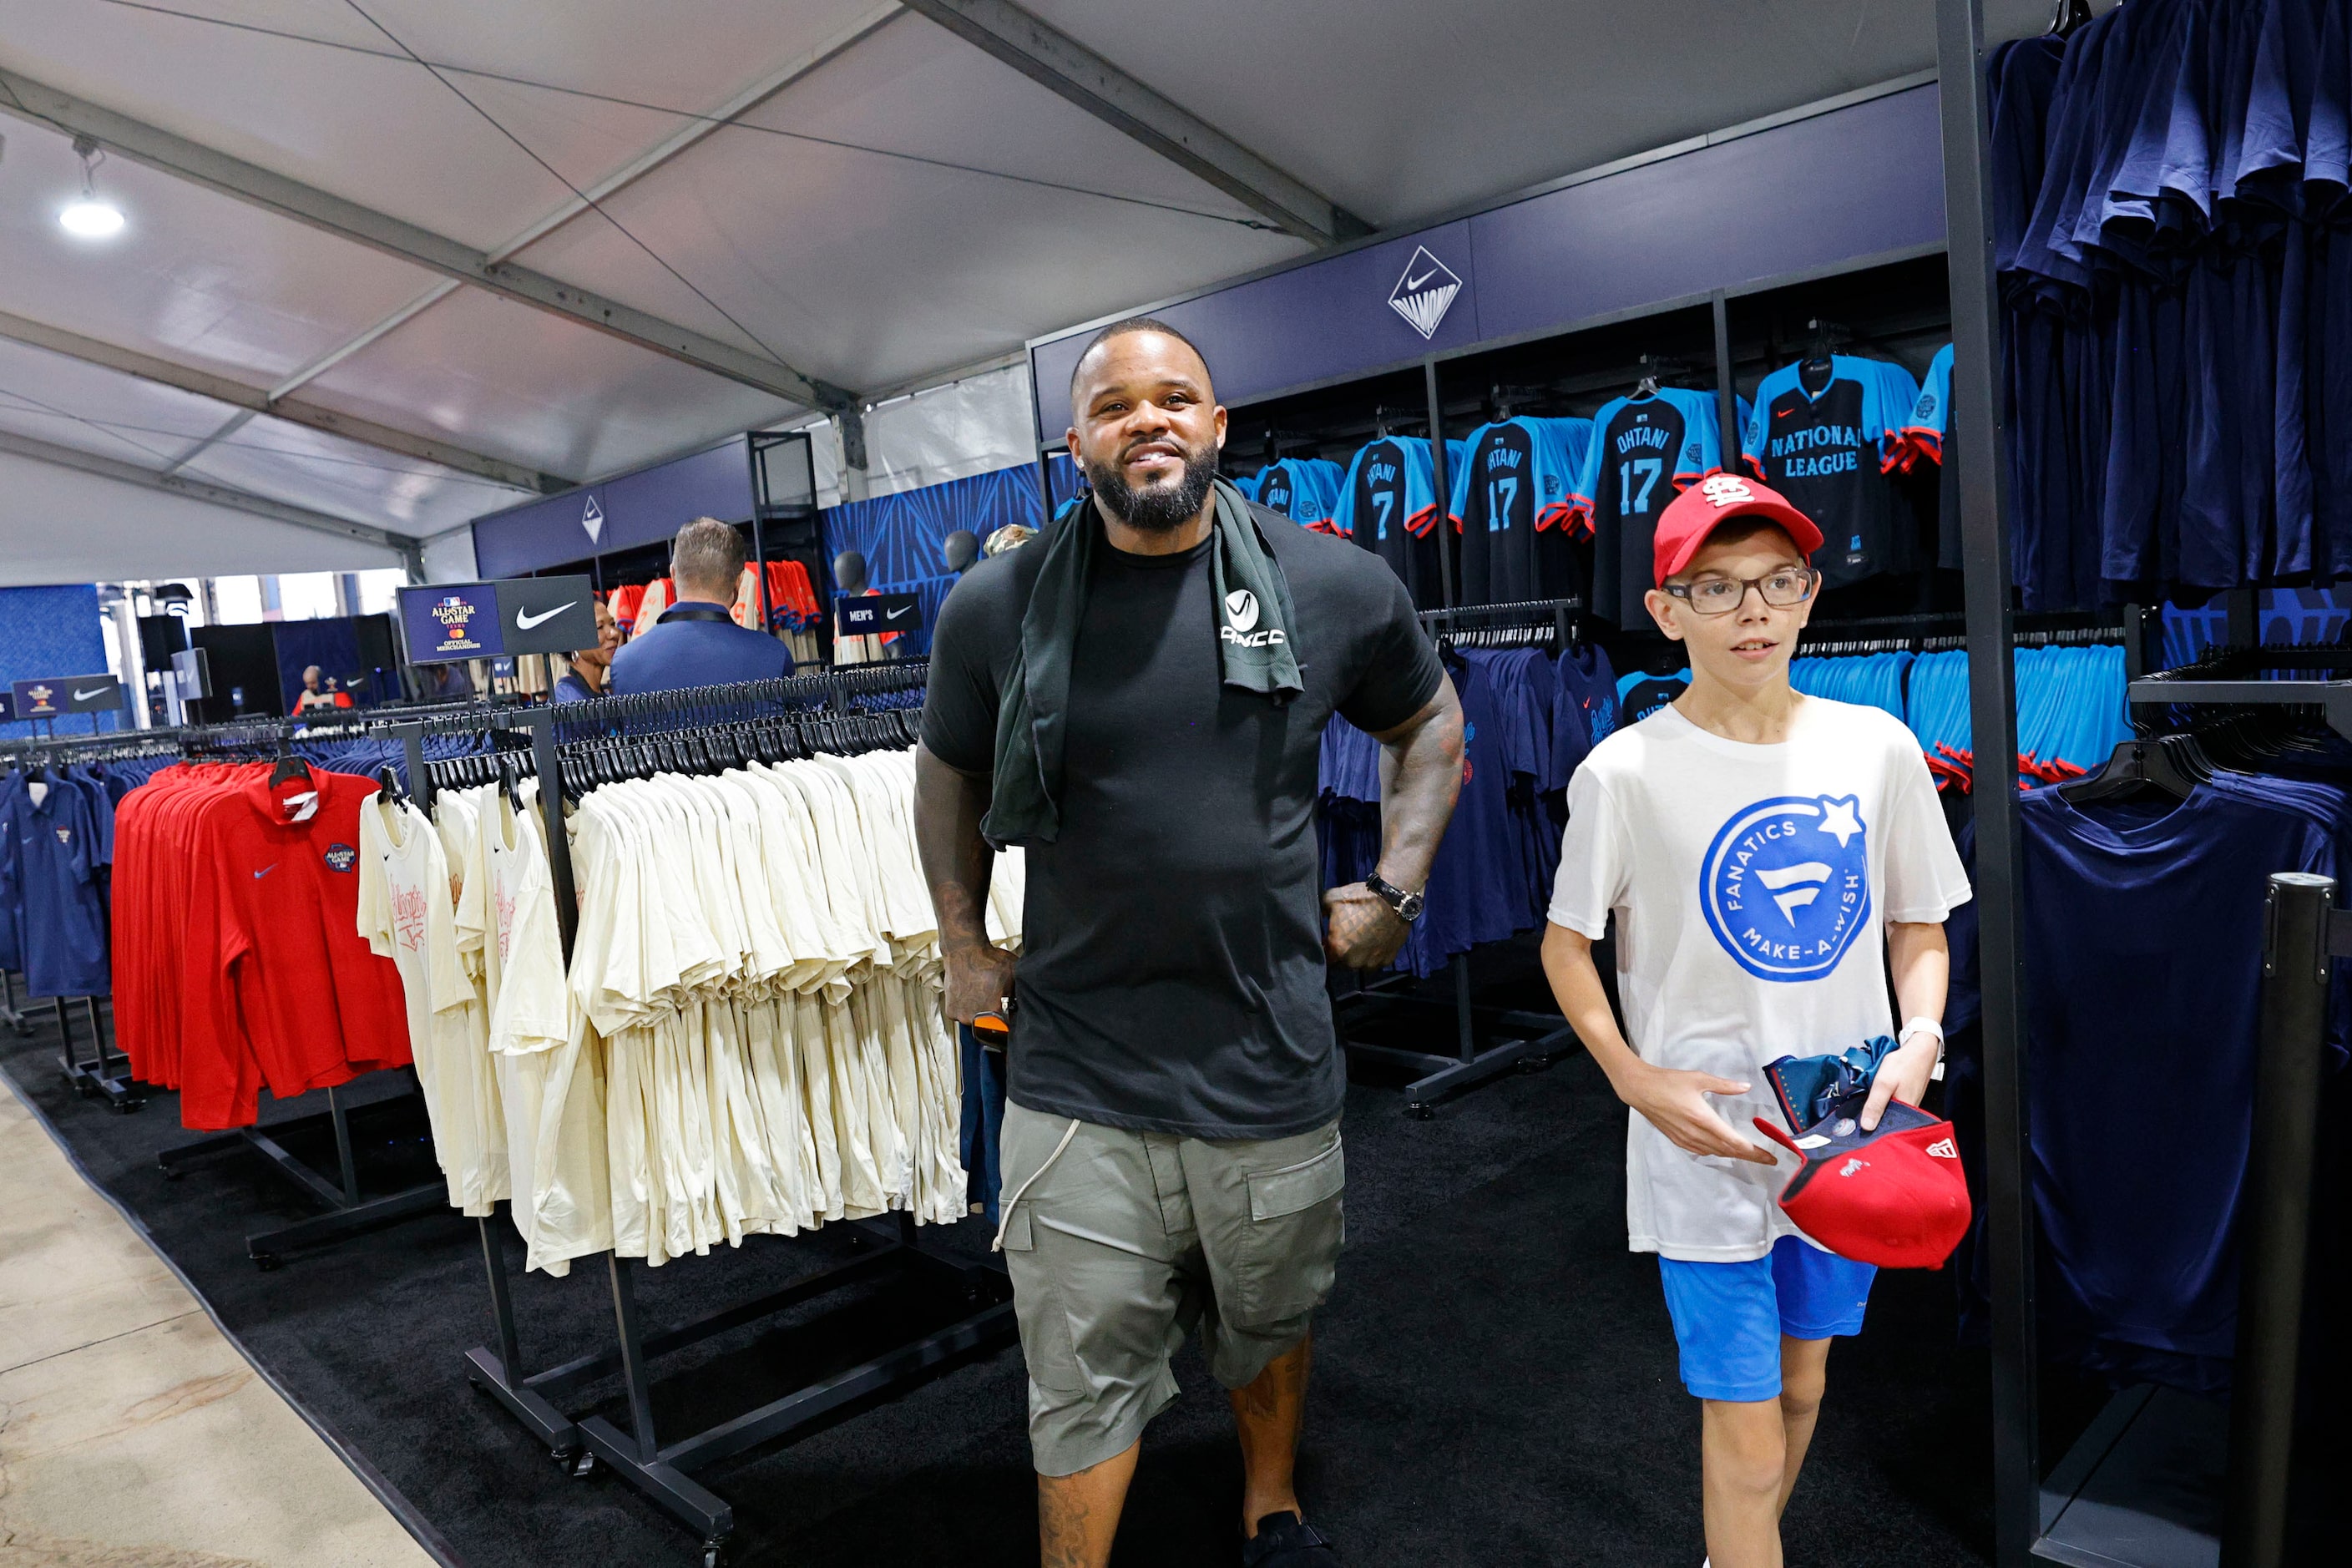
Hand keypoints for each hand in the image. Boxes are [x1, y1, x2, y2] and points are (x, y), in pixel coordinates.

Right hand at [942, 939, 1018, 1025]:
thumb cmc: (988, 960)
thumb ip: (1020, 992)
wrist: (964, 950)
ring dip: (979, 1014)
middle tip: (994, 1000)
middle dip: (994, 1018)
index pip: (1006, 1027)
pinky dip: (966, 1009)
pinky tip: (971, 996)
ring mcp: (962, 1016)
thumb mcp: (1013, 974)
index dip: (1009, 1018)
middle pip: (990, 1027)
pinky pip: (962, 1016)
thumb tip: (1028, 1002)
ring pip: (975, 1023)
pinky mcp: (951, 1012)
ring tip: (981, 996)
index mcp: (994, 1013)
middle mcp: (976, 1018)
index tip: (1009, 1010)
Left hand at [1323, 882, 1408, 969]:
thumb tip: (1318, 917)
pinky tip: (1375, 940)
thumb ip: (1320, 912)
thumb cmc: (1360, 898)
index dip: (1327, 949)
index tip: (1329, 940)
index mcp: (1338, 948)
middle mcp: (1353, 961)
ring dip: (1358, 956)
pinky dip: (1374, 954)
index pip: (1326, 959)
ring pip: (1360, 964)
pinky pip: (1375, 962)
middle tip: (1348, 936)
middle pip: (1342, 963)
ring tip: (1362, 938)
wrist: (1393, 897)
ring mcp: (1372, 963)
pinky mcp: (1387, 960)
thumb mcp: (1331, 899)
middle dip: (1342, 953)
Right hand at [1617, 1061, 1777, 1164]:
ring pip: (1716, 1152)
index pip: (1734, 1141)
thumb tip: (1746, 1087)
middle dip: (1749, 1156)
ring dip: (1733, 1154)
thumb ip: (1724, 1085)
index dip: (1753, 1151)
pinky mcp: (1678, 1140)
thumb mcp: (1698, 1078)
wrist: (1640, 1090)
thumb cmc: (1668, 1081)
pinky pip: (1703, 1151)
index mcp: (1703, 1119)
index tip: (1769, 1156)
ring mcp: (1686, 1140)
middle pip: (1728, 1151)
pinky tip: (1722, 1148)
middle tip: (1767, 1159)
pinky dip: (1717, 1151)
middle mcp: (1696, 1134)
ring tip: (1748, 1154)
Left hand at [1861, 1032, 1940, 1130]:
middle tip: (1855, 1120)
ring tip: (1861, 1111)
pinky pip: (1892, 1106)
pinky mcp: (1907, 1099)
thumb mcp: (1884, 1083)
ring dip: (1876, 1112)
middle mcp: (1910, 1113)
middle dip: (1872, 1122)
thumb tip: (1867, 1127)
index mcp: (1906, 1112)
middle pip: (1887, 1123)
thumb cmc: (1904, 1064)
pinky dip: (1882, 1104)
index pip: (1886, 1130)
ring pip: (1889, 1114)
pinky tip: (1874, 1100)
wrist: (1919, 1050)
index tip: (1855, 1132)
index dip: (1871, 1131)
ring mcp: (1909, 1105)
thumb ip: (1876, 1104)